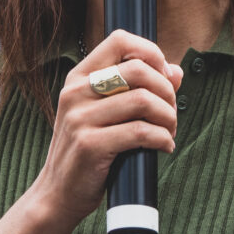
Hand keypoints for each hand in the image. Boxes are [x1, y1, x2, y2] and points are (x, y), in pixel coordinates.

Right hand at [31, 30, 181, 227]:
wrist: (57, 193)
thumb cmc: (86, 151)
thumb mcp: (104, 113)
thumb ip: (136, 89)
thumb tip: (175, 70)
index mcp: (78, 78)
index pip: (119, 40)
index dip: (151, 53)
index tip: (164, 77)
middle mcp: (75, 93)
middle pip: (138, 70)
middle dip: (166, 91)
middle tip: (171, 112)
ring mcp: (80, 118)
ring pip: (143, 101)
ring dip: (168, 117)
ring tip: (169, 131)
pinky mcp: (90, 145)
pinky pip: (140, 132)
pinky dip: (162, 139)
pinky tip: (164, 146)